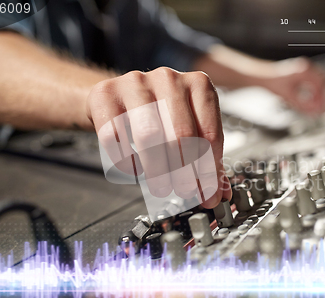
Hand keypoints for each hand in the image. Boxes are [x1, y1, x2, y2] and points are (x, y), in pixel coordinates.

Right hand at [86, 67, 231, 207]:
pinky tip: (134, 170)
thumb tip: (219, 192)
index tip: (208, 192)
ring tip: (161, 187)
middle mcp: (169, 78)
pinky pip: (114, 135)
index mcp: (198, 84)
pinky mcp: (105, 94)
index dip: (209, 169)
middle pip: (181, 135)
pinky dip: (126, 160)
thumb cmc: (159, 114)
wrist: (118, 96)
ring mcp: (135, 83)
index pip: (210, 133)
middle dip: (185, 172)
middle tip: (184, 191)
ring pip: (149, 136)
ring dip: (157, 170)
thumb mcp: (190, 129)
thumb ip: (206, 159)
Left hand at [259, 57, 324, 114]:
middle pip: (323, 81)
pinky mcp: (298, 71)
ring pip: (318, 80)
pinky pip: (311, 80)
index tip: (322, 109)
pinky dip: (313, 90)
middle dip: (323, 96)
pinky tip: (310, 99)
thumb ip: (303, 105)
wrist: (259, 76)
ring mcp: (301, 68)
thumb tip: (315, 112)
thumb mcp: (287, 97)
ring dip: (319, 93)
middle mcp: (304, 67)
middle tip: (322, 108)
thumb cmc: (270, 82)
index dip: (323, 98)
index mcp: (303, 70)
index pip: (321, 85)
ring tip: (317, 105)